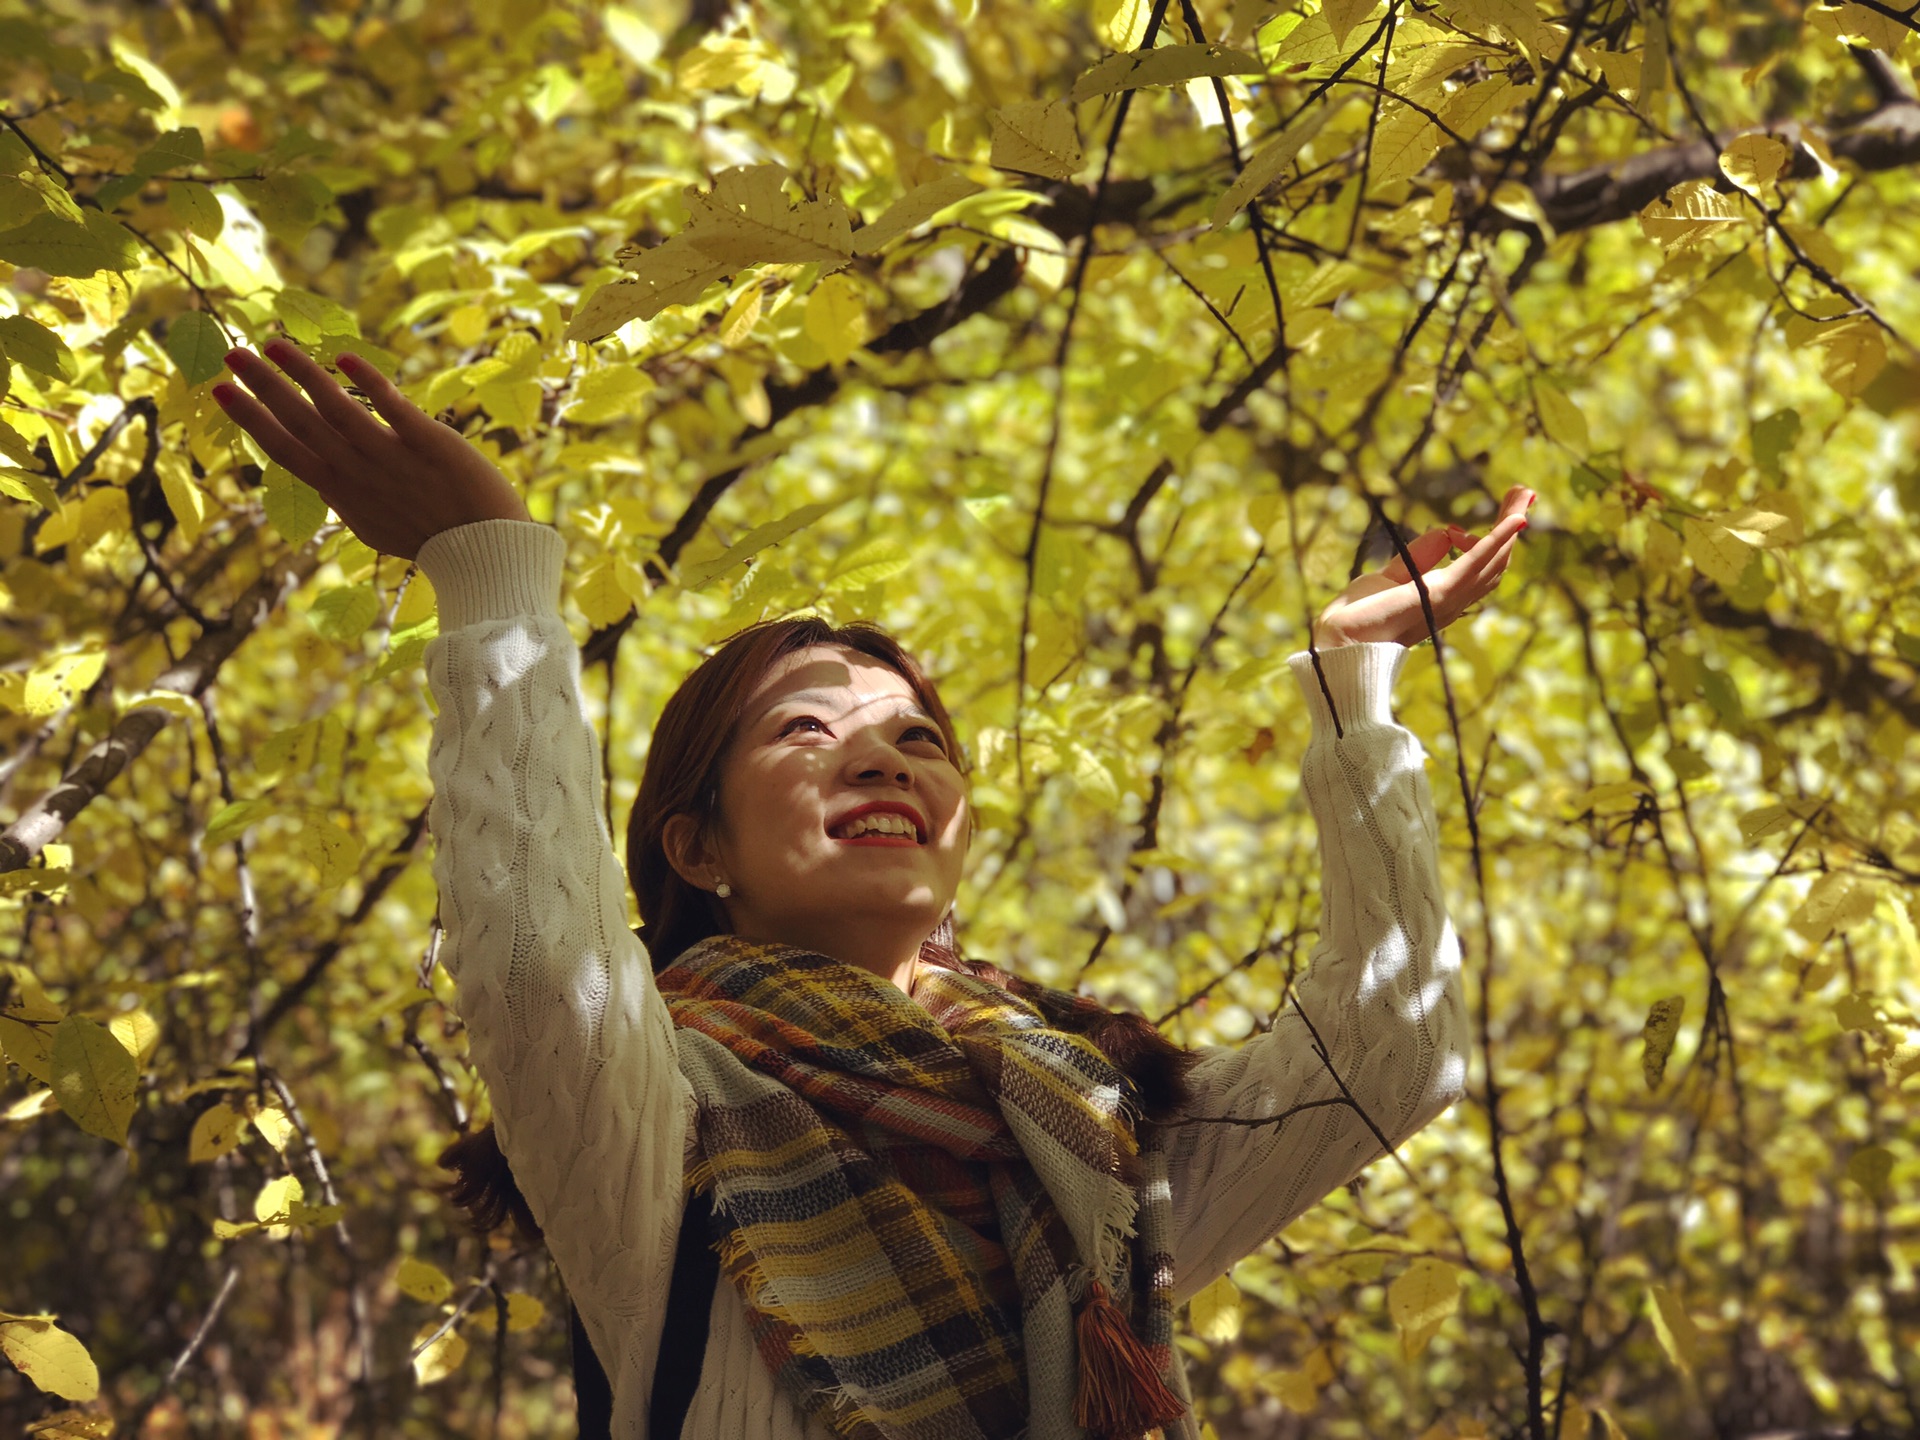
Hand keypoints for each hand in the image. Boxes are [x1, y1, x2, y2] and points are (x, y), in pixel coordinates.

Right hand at [213, 340, 532, 560]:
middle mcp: (359, 474)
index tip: (221, 391)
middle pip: (301, 424)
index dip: (252, 420)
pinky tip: (343, 359)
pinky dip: (369, 384)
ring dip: (302, 375)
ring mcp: (392, 458)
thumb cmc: (434, 540)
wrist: (486, 553)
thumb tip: (326, 482)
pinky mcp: (429, 444)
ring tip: (272, 344)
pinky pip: (394, 409)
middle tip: (231, 352)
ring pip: (336, 411)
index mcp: (343, 494)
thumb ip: (349, 499)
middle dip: (262, 387)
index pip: (287, 451)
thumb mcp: (377, 526)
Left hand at [1312, 486, 1534, 648]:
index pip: (1481, 569)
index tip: (1491, 516)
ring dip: (1509, 525)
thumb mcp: (1392, 575)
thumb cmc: (1357, 615)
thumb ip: (1420, 556)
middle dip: (1509, 526)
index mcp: (1443, 600)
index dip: (1494, 541)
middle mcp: (1453, 602)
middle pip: (1495, 562)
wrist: (1338, 641)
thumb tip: (1447, 532)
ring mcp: (1448, 598)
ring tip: (1523, 494)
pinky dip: (1498, 538)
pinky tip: (1515, 518)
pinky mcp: (1438, 592)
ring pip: (1493, 559)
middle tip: (1523, 493)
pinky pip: (1476, 561)